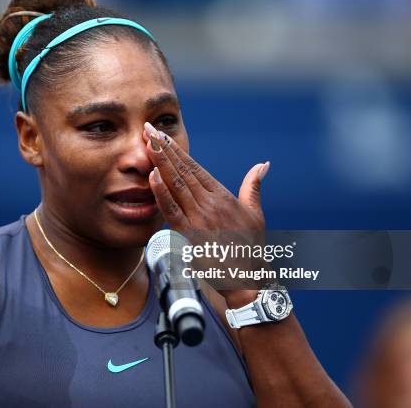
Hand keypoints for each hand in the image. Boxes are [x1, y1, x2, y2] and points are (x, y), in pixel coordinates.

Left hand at [143, 122, 269, 300]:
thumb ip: (253, 187)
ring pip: (176, 184)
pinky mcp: (191, 235)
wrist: (248, 280)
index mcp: (223, 196)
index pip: (195, 167)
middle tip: (148, 129)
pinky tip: (153, 176)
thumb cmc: (251, 248)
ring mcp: (200, 218)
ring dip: (160, 162)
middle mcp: (210, 203)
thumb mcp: (256, 214)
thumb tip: (263, 165)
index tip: (162, 136)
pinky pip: (172, 211)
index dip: (176, 150)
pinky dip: (162, 193)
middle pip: (183, 170)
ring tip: (147, 143)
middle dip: (163, 148)